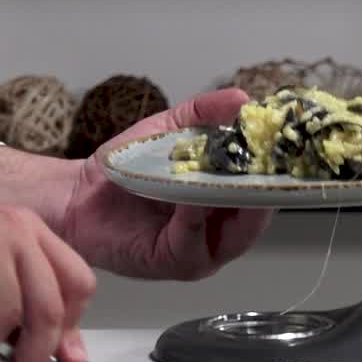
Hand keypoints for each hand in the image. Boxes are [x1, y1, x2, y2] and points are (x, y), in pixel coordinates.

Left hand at [59, 88, 271, 279]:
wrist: (77, 194)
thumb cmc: (127, 168)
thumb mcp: (172, 130)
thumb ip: (206, 114)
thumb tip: (242, 98)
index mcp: (226, 205)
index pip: (264, 192)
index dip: (276, 170)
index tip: (283, 144)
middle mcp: (219, 234)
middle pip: (257, 217)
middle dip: (265, 189)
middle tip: (271, 160)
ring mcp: (200, 253)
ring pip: (233, 235)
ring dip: (234, 202)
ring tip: (236, 173)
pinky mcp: (173, 263)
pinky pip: (192, 241)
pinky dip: (195, 216)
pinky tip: (194, 194)